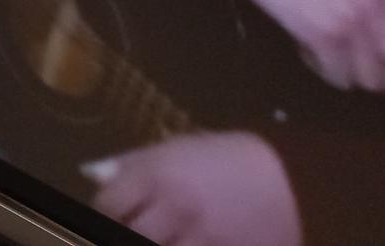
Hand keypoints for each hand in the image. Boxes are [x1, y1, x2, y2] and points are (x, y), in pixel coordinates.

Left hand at [87, 133, 301, 245]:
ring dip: (158, 243)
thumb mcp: (178, 148)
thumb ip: (133, 163)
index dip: (105, 213)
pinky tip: (190, 242)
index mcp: (159, 173)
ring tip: (167, 235)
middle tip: (136, 231)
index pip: (108, 203)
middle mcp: (174, 207)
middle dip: (125, 236)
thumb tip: (91, 175)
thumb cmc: (229, 159)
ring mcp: (199, 239)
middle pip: (125, 235)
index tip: (113, 216)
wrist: (293, 181)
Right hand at [200, 0, 384, 113]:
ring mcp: (351, 24)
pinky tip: (308, 48)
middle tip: (373, 77)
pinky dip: (325, 71)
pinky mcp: (322, 36)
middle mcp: (377, 11)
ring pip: (371, 81)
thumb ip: (376, 4)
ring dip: (354, 75)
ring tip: (330, 50)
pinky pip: (338, 77)